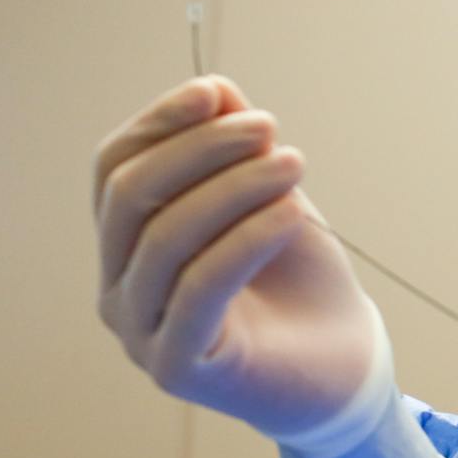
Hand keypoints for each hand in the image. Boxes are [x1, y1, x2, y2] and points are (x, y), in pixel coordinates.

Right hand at [93, 76, 378, 439]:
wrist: (342, 367)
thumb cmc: (298, 280)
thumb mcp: (267, 199)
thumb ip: (234, 150)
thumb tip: (214, 88)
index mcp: (125, 244)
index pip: (115, 168)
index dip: (158, 124)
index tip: (215, 93)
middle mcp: (116, 289)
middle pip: (131, 197)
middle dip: (200, 150)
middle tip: (268, 128)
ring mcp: (138, 333)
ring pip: (166, 238)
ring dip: (234, 188)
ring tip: (294, 162)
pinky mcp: (174, 369)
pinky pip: (201, 286)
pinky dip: (247, 238)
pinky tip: (294, 211)